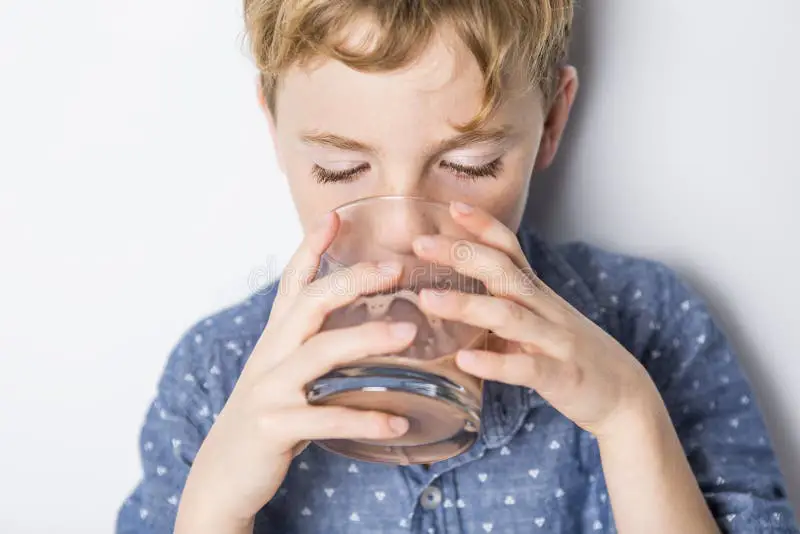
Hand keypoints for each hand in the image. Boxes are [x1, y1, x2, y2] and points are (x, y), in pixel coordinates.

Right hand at [175, 213, 414, 532]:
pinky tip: (397, 422)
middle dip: (352, 280)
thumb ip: (312, 347)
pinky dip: (364, 418)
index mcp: (275, 340)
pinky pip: (325, 418)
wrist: (223, 475)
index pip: (292, 283)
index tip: (335, 216)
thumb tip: (360, 328)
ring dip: (366, 339)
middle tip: (394, 269)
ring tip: (408, 333)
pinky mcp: (274, 427)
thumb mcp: (283, 373)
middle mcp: (270, 356)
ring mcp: (269, 391)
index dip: (311, 247)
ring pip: (319, 353)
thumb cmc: (267, 417)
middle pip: (309, 304)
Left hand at [413, 202, 657, 437]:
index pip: (510, 250)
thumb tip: (453, 296)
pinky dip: (495, 364)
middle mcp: (546, 309)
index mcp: (537, 294)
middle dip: (462, 254)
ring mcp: (555, 341)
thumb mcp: (538, 321)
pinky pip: (527, 367)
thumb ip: (502, 306)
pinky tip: (465, 361)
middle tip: (420, 243)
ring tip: (428, 299)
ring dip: (467, 305)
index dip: (484, 226)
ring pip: (509, 316)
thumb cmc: (572, 356)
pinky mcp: (562, 376)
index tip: (452, 206)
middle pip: (503, 272)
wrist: (626, 395)